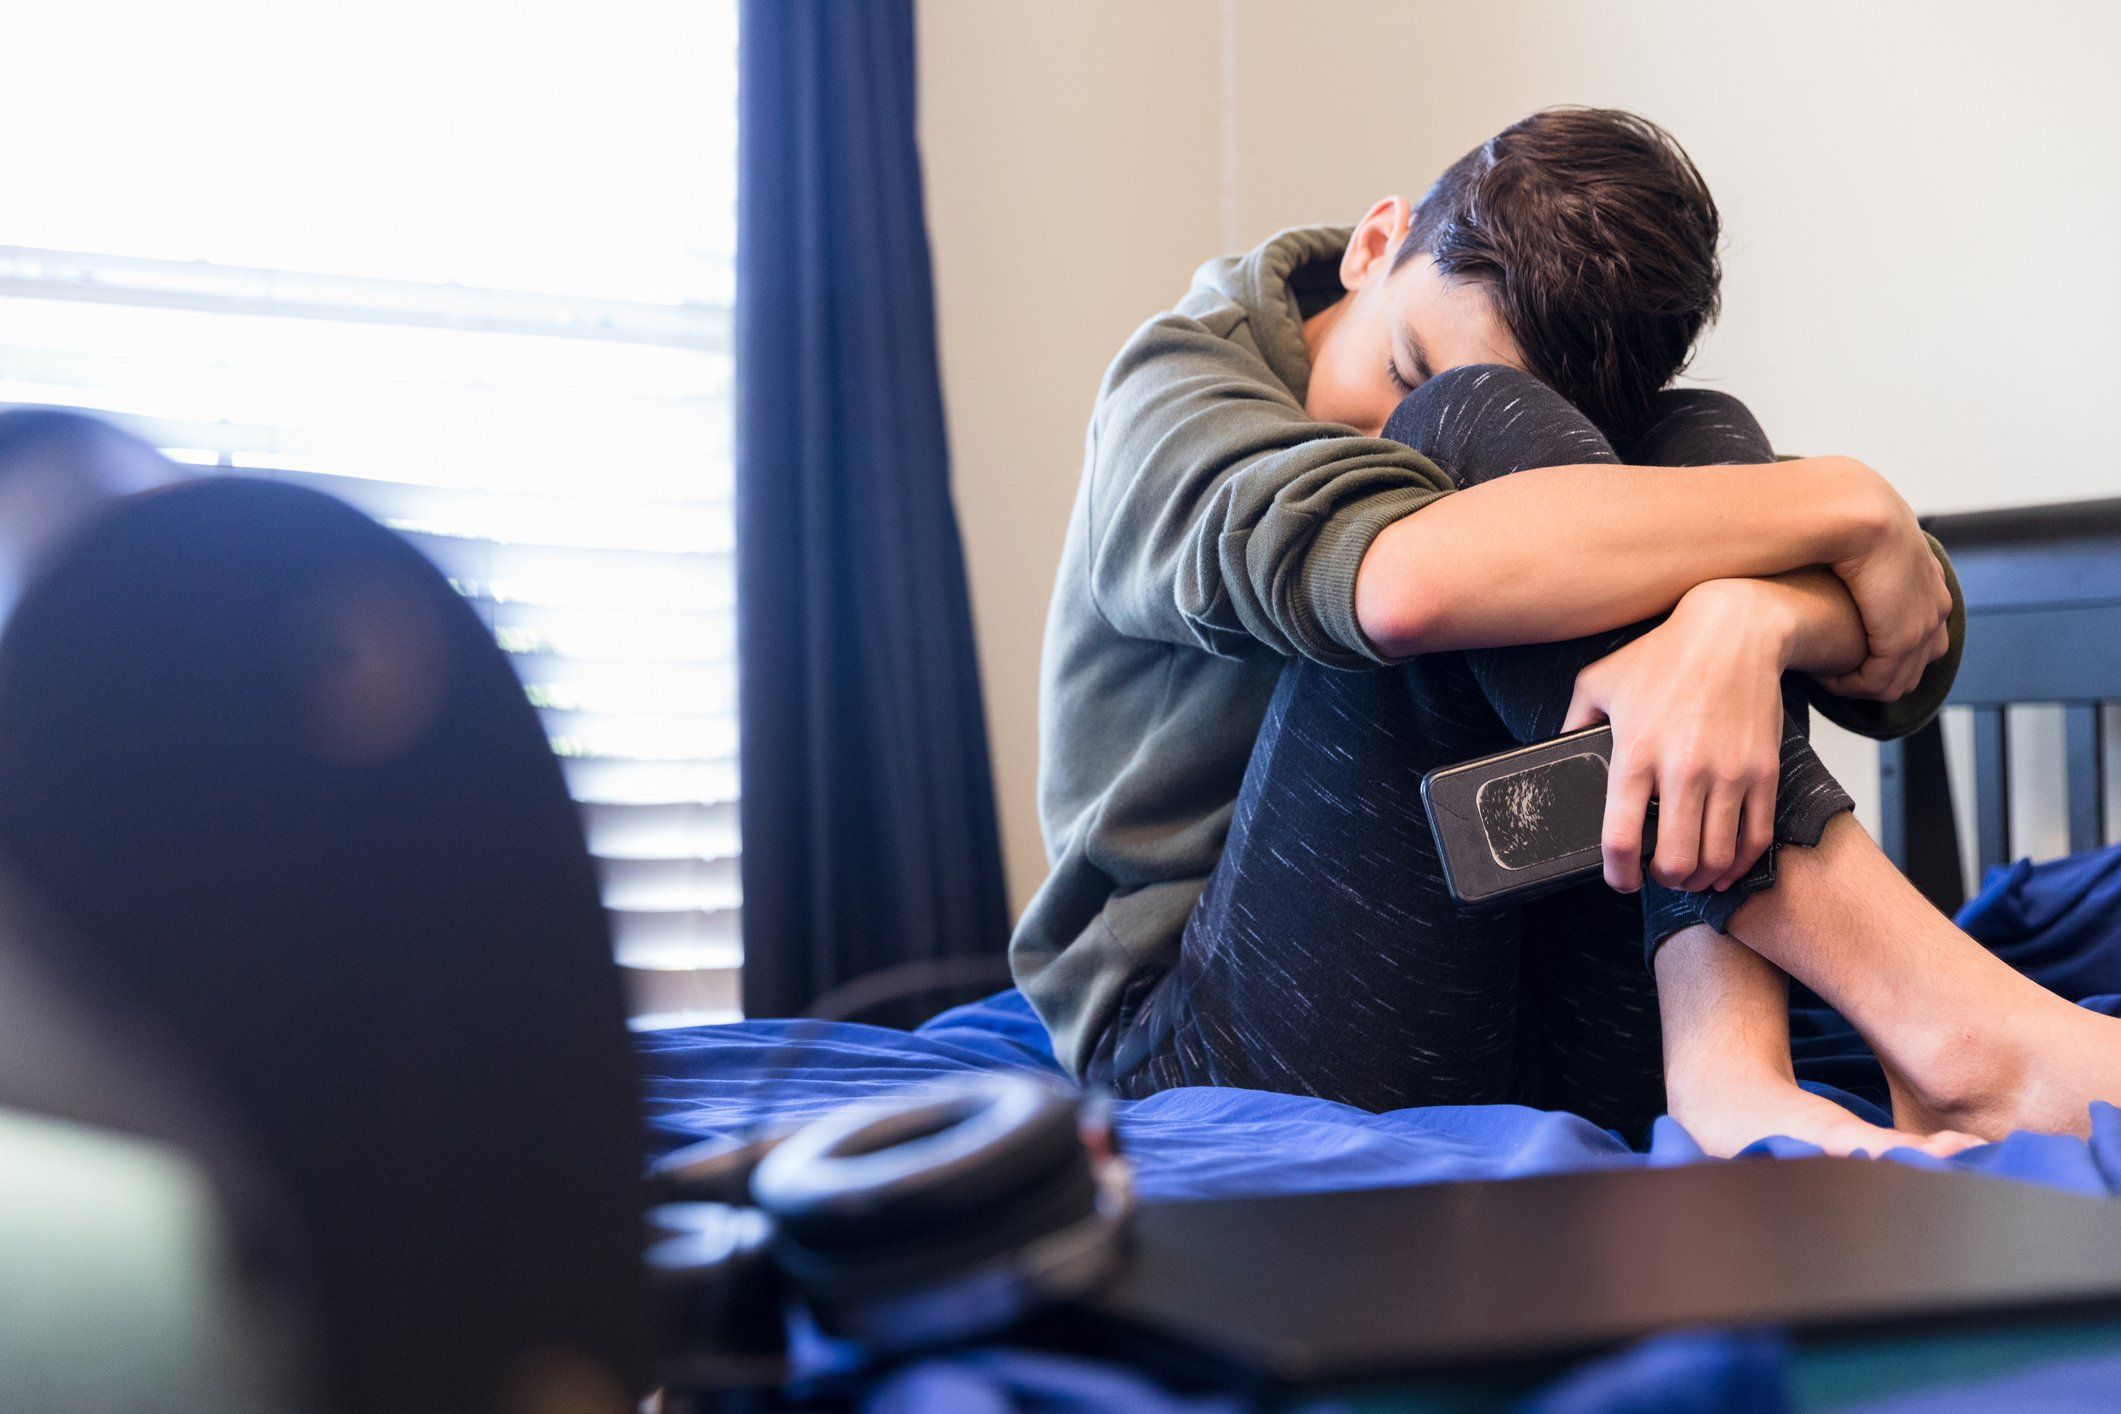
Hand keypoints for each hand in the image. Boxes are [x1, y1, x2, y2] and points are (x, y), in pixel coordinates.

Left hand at [1563, 579, 1795, 894]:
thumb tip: (1555, 753)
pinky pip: (1756, 838)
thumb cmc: (1662, 656)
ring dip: (1700, 878)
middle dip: (1662, 880)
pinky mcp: (1763, 771)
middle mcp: (1682, 769)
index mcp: (1635, 753)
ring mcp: (1728, 772)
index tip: (1621, 881)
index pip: (1620, 838)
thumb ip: (1571, 723)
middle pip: (1674, 860)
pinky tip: (1725, 866)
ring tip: (1688, 875)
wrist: (1733, 630)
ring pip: (1717, 858)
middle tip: (1656, 875)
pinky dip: (1740, 864)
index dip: (1618, 874)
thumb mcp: (1598, 682)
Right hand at [1819, 468, 1952, 700]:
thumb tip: (1834, 571)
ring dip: (1865, 683)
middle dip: (1881, 671)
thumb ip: (1855, 563)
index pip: (1924, 624)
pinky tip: (1823, 676)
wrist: (1851, 514)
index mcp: (1927, 575)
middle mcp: (1935, 601)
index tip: (1848, 649)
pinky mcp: (1904, 637)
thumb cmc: (1836, 523)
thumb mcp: (1855, 545)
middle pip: (1921, 656)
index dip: (1887, 644)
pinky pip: (1880, 680)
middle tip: (1841, 673)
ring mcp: (1926, 622)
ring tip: (1829, 678)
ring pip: (1902, 675)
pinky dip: (1852, 685)